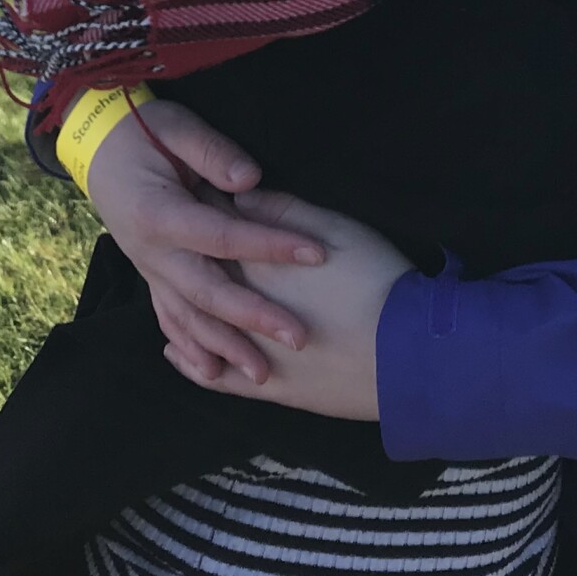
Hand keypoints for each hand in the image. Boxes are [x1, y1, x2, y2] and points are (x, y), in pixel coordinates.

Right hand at [82, 99, 324, 382]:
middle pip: (207, 292)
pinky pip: (169, 319)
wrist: (95, 147)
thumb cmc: (140, 130)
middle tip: (299, 337)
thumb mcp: (174, 125)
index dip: (269, 245)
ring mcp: (149, 270)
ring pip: (187, 318)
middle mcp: (151, 252)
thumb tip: (250, 181)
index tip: (315, 254)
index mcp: (158, 214)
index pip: (222, 236)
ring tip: (263, 373)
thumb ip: (210, 151)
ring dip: (224, 347)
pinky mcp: (151, 277)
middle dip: (254, 318)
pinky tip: (215, 374)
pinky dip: (190, 350)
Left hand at [167, 191, 413, 421]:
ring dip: (182, 306)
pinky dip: (191, 361)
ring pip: (199, 327)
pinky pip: (215, 377)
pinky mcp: (267, 387)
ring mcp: (250, 353)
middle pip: (201, 276)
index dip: (200, 205)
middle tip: (179, 231)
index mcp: (254, 263)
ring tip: (169, 286)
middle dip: (186, 253)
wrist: (407, 355)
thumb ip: (283, 213)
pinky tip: (175, 350)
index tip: (188, 188)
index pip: (213, 228)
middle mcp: (240, 309)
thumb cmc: (376, 282)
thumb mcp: (337, 230)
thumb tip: (239, 197)